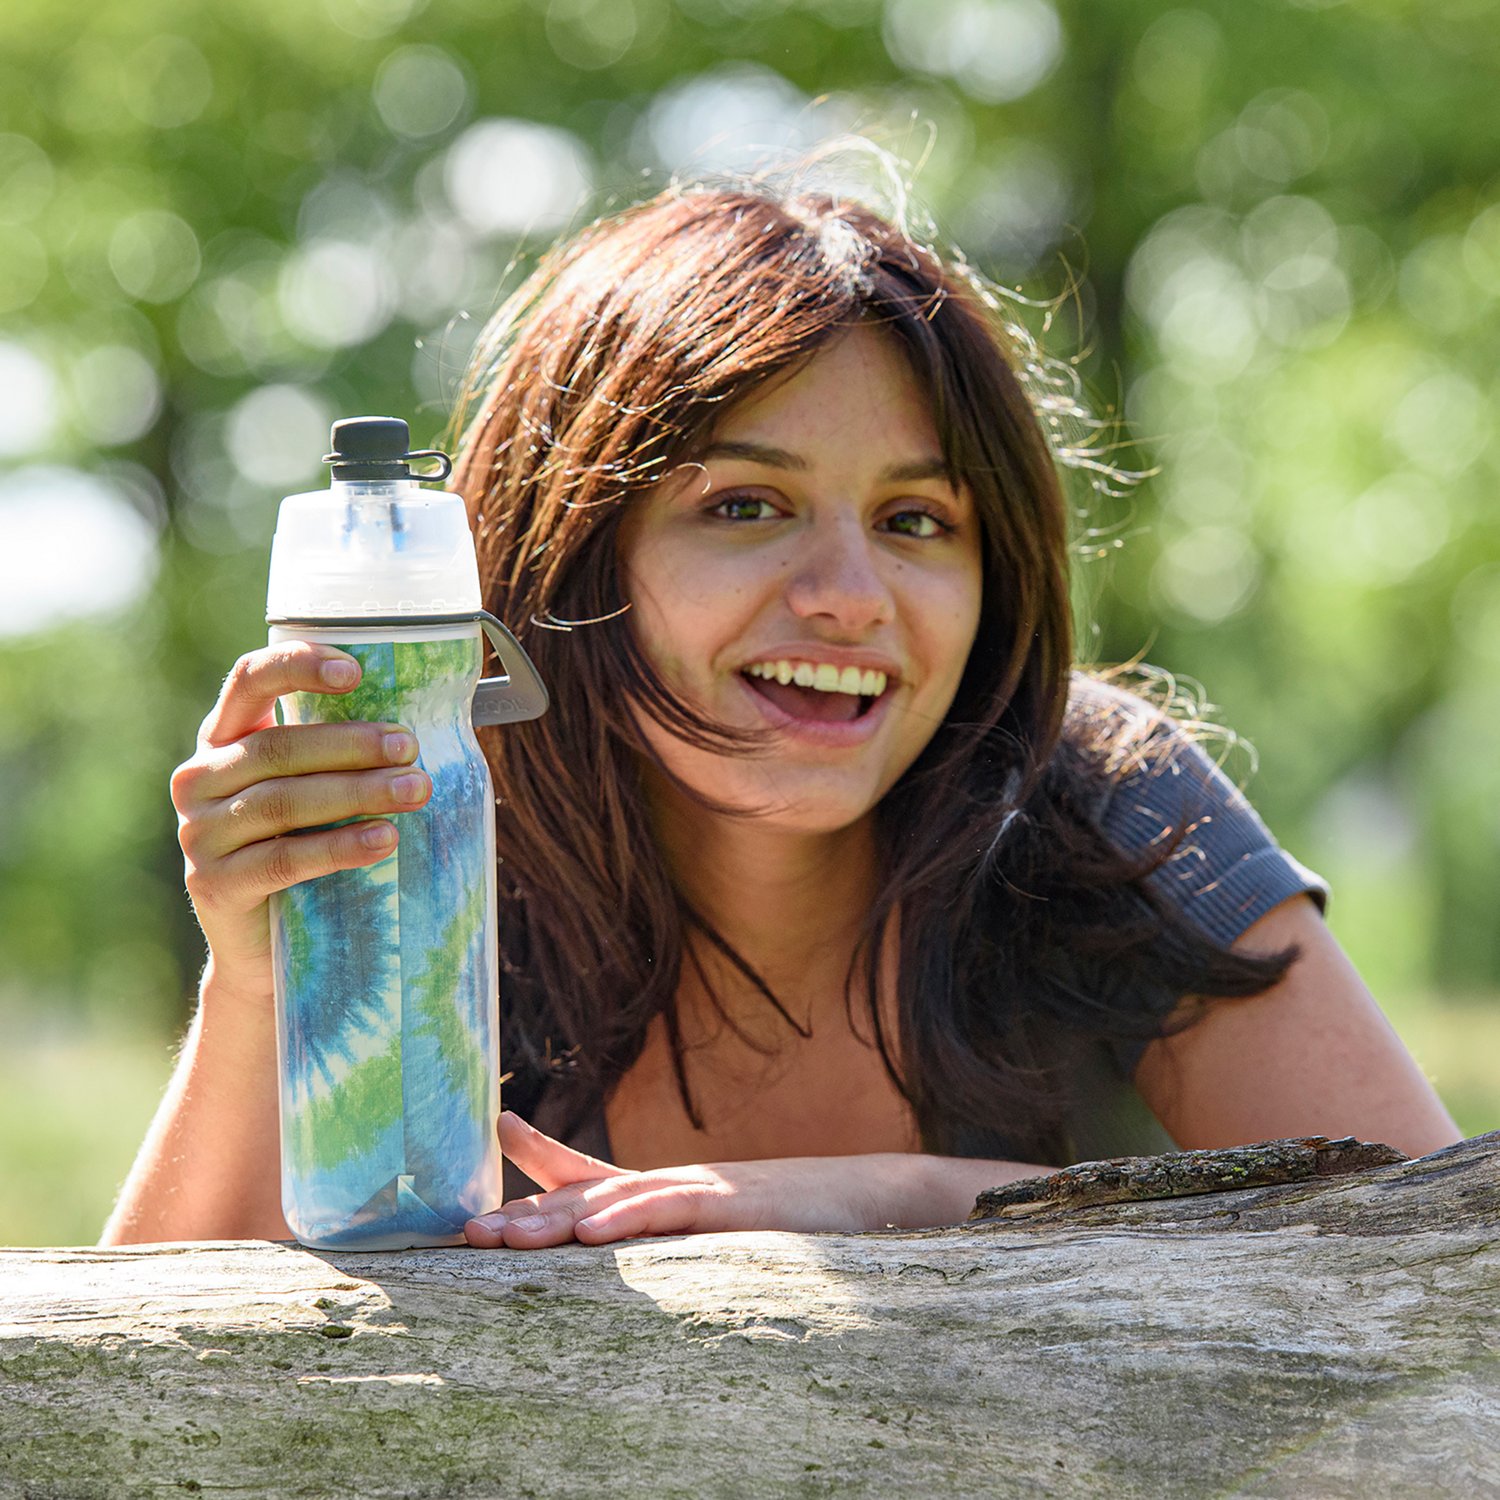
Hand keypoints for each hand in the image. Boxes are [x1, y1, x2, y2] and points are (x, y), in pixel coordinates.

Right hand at [170, 642, 431, 986]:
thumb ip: (340, 756)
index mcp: (223, 738)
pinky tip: (384, 839)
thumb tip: (422, 728)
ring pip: (283, 802)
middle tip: (411, 748)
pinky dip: (339, 846)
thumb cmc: (304, 851)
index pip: (250, 680)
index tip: (356, 671)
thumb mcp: (314, 795)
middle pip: (277, 748)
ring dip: (356, 793)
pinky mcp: (213, 885)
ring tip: (416, 791)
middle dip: (352, 746)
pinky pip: (284, 859)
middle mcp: (199, 778)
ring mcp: (198, 833)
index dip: (298, 665)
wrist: (263, 948)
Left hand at [464, 1113, 922, 1247]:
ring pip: (613, 1201)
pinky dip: (627, 1217)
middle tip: (465, 1232)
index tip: (496, 1127)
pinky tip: (591, 1229)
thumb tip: (632, 1253)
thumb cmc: (796, 1217)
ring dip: (553, 1221)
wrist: (866, 1194)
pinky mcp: (731, 1206)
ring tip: (503, 1236)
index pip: (588, 1169)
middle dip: (521, 1213)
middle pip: (582, 1195)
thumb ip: (675, 1233)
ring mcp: (701, 1189)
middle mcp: (673, 1182)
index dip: (538, 1151)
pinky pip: (670, 1210)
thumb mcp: (722, 1227)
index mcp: (666, 1191)